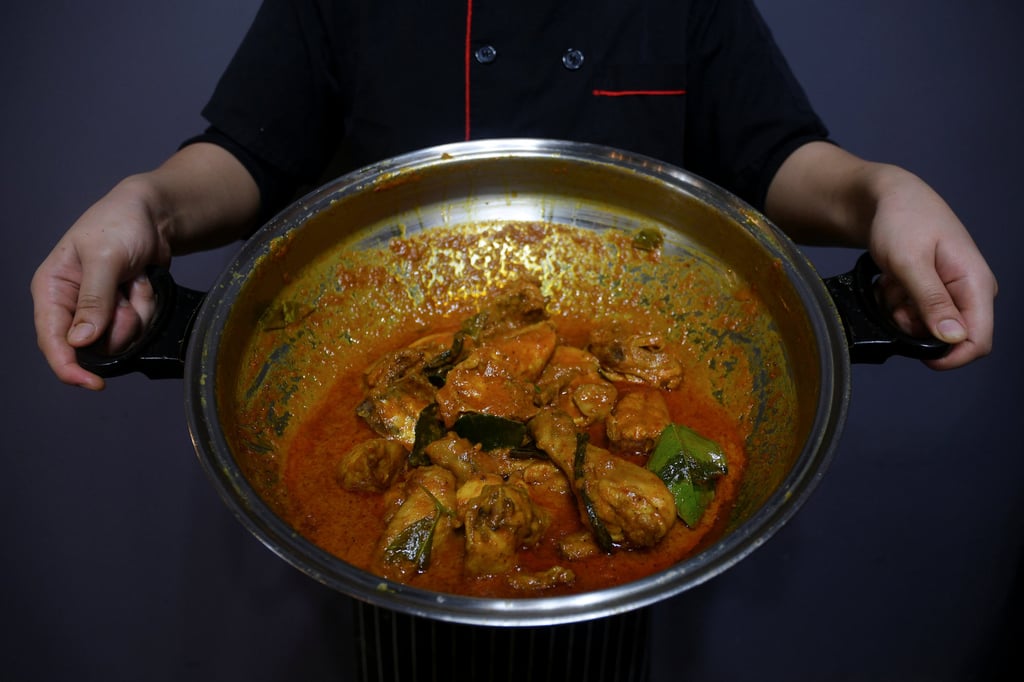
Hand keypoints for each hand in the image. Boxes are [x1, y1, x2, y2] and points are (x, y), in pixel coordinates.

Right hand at [31, 177, 169, 388]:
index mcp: (52, 289)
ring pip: (122, 337)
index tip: (93, 383)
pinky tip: (143, 281)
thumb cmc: (120, 224)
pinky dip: (147, 304)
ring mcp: (100, 310)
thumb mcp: (105, 258)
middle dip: (120, 322)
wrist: (154, 215)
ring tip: (135, 279)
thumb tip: (81, 340)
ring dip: (137, 310)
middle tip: (127, 289)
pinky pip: (140, 325)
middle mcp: (71, 304)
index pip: (52, 339)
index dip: (68, 366)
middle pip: (94, 345)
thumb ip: (94, 299)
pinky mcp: (123, 310)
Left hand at [766, 142, 995, 369]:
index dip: (950, 356)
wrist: (886, 199)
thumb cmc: (902, 219)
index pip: (979, 340)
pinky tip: (891, 282)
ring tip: (892, 283)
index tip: (917, 353)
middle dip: (915, 326)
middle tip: (896, 299)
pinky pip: (913, 314)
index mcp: (975, 283)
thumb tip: (953, 337)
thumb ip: (931, 301)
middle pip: (946, 336)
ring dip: (901, 312)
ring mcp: (951, 291)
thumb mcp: (910, 262)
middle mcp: (969, 291)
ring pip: (925, 327)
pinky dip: (896, 304)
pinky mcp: (933, 291)